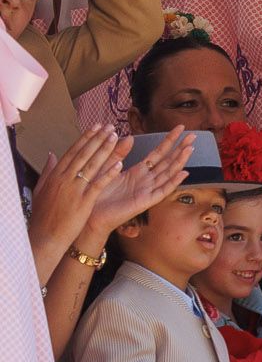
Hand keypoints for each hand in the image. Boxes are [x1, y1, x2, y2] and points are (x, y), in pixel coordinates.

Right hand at [27, 126, 122, 264]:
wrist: (45, 235)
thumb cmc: (44, 214)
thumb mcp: (42, 189)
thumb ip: (48, 171)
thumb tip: (51, 155)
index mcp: (55, 175)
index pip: (73, 152)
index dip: (86, 138)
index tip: (97, 126)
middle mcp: (64, 178)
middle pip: (83, 154)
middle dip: (97, 138)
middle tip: (110, 126)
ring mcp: (73, 189)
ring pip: (91, 165)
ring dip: (105, 150)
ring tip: (116, 137)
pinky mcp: (83, 201)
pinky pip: (98, 184)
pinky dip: (108, 173)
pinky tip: (119, 164)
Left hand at [87, 126, 190, 237]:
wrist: (89, 215)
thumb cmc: (97, 193)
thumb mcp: (107, 168)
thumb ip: (119, 153)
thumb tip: (130, 136)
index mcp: (138, 172)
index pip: (158, 153)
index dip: (169, 140)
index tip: (179, 128)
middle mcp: (146, 181)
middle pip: (168, 161)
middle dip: (180, 148)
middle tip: (193, 135)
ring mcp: (147, 191)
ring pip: (168, 174)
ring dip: (180, 161)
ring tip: (190, 149)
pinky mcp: (145, 202)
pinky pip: (162, 191)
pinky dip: (173, 182)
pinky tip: (183, 173)